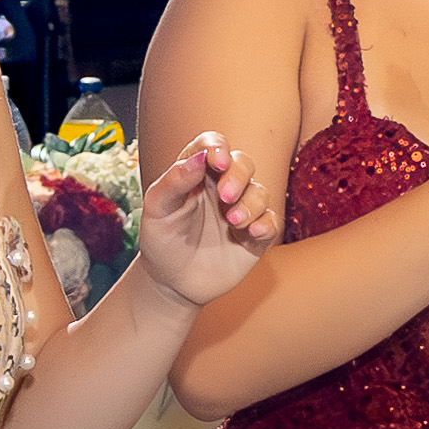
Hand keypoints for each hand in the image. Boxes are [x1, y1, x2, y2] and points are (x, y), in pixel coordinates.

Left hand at [138, 129, 265, 303]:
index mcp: (197, 174)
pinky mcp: (255, 236)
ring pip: (260, 192)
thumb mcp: (157, 210)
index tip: (216, 161)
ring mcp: (241, 210)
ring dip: (250, 203)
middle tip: (225, 195)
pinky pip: (272, 222)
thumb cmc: (162, 240)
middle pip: (243, 163)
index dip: (218, 147)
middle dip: (238, 175)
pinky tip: (251, 232)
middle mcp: (223, 187)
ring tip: (233, 221)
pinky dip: (266, 224)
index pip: (213, 146)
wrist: (172, 282)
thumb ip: (174, 181)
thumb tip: (200, 157)